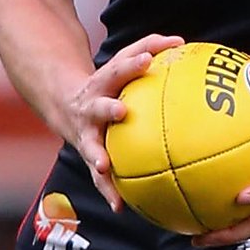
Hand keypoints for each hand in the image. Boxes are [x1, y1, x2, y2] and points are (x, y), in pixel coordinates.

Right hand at [65, 32, 184, 211]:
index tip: (147, 59)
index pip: (119, 68)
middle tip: (121, 111)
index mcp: (104, 81)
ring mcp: (87, 131)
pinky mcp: (88, 153)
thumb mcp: (122, 62)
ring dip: (97, 155)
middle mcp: (92, 106)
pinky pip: (98, 177)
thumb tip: (182, 42)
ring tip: (104, 166)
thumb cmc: (109, 79)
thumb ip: (149, 48)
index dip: (132, 63)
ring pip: (91, 145)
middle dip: (108, 108)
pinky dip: (108, 191)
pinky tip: (120, 207)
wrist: (67, 103)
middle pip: (99, 106)